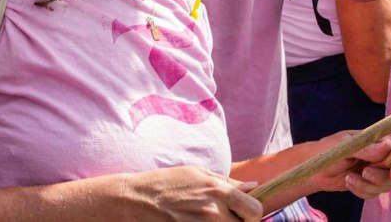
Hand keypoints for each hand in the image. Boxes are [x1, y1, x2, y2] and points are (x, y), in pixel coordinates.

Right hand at [115, 167, 262, 220]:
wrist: (136, 201)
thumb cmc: (165, 184)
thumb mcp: (196, 173)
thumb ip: (227, 182)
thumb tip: (253, 187)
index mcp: (218, 191)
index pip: (254, 210)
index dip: (253, 214)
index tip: (245, 214)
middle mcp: (213, 212)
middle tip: (226, 219)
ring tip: (206, 219)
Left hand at [291, 134, 390, 199]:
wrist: (313, 168)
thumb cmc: (327, 150)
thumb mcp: (344, 146)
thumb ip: (366, 148)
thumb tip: (388, 145)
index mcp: (377, 141)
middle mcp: (380, 156)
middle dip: (382, 177)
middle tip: (365, 173)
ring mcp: (375, 171)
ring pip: (385, 185)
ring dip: (368, 185)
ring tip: (349, 178)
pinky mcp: (369, 184)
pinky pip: (374, 193)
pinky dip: (362, 191)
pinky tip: (349, 182)